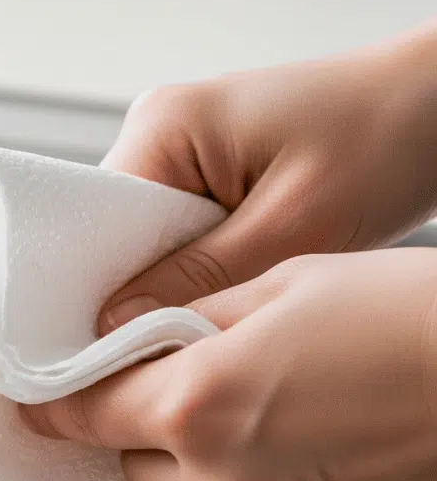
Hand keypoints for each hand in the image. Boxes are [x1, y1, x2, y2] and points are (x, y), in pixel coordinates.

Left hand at [22, 248, 436, 480]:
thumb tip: (124, 337)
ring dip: (226, 476)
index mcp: (193, 407)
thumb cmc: (421, 316)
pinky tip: (346, 469)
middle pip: (142, 469)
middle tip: (223, 391)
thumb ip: (191, 319)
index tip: (36, 403)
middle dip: (162, 436)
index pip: (81, 415)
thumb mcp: (294, 282)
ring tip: (304, 425)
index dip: (59, 403)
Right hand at [98, 21, 436, 331]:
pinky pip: (181, 238)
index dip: (96, 294)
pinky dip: (202, 270)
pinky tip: (231, 289)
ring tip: (214, 313)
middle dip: (142, 294)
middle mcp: (158, 133)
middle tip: (176, 344)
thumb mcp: (295, 222)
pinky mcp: (212, 174)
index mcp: (161, 126)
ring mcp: (183, 153)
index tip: (108, 354)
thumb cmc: (389, 135)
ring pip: (148, 246)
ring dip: (177, 284)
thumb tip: (108, 329)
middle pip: (113, 239)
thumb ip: (199, 277)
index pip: (92, 227)